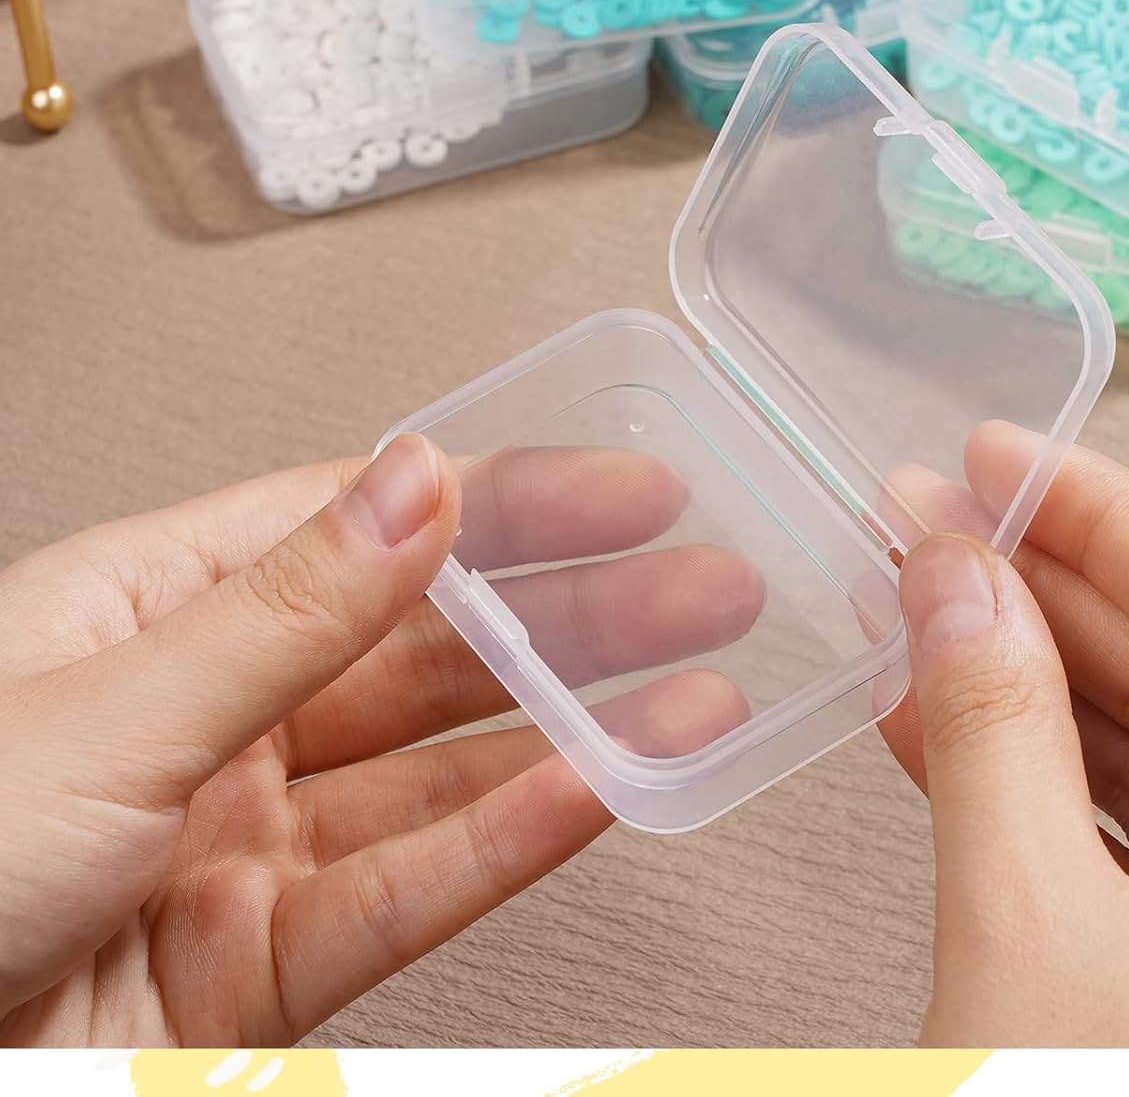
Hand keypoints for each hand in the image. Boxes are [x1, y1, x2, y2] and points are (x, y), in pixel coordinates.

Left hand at [0, 434, 758, 1045]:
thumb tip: (416, 482)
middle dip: (576, 614)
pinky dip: (512, 845)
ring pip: (444, 772)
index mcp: (155, 608)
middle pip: (431, 647)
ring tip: (695, 693)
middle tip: (700, 584)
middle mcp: (214, 714)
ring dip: (578, 730)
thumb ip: (285, 609)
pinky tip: (601, 792)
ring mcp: (244, 841)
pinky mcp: (259, 969)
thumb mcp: (104, 710)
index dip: (505, 497)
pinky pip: (409, 893)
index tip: (621, 484)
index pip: (369, 524)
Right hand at [879, 423, 1128, 1046]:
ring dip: (1034, 685)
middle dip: (1052, 592)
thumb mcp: (1021, 927)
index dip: (1109, 515)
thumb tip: (960, 587)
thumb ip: (991, 728)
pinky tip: (953, 730)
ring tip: (930, 613)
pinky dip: (1043, 787)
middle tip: (948, 527)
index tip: (1007, 462)